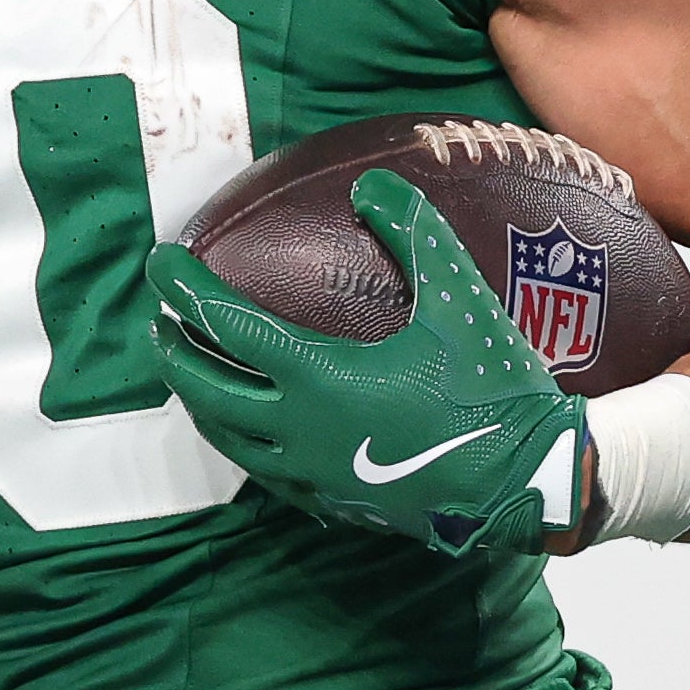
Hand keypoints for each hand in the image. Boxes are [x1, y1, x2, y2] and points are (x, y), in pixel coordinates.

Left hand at [145, 167, 588, 558]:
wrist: (529, 484)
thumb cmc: (493, 391)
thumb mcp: (459, 299)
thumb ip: (412, 233)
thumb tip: (368, 186)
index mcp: (318, 377)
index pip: (225, 326)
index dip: (185, 290)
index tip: (160, 262)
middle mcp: (298, 431)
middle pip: (206, 387)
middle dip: (175, 350)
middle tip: (160, 321)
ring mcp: (311, 475)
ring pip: (226, 436)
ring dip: (198, 399)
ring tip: (190, 371)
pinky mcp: (332, 504)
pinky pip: (264, 470)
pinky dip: (240, 440)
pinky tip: (250, 428)